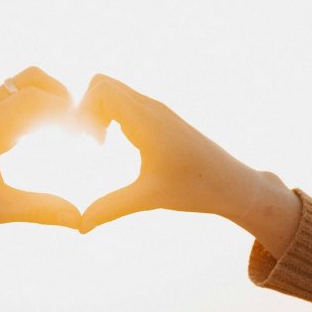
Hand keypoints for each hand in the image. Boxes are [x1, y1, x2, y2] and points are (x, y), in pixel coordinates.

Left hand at [0, 67, 80, 243]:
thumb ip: (38, 210)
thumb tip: (78, 219)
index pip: (39, 100)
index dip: (70, 115)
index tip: (90, 139)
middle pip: (33, 79)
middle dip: (63, 97)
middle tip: (82, 130)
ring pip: (22, 85)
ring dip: (49, 100)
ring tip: (69, 132)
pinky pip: (13, 101)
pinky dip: (36, 109)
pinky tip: (47, 139)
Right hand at [77, 74, 300, 257]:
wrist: (232, 183)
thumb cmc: (196, 189)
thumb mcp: (149, 199)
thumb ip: (110, 209)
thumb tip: (79, 228)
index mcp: (147, 121)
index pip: (101, 88)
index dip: (85, 112)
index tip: (93, 144)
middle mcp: (151, 108)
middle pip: (102, 82)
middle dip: (86, 108)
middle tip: (90, 142)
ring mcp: (155, 109)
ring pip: (113, 90)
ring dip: (98, 112)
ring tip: (100, 144)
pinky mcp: (158, 116)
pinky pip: (124, 101)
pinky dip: (110, 115)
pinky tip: (113, 144)